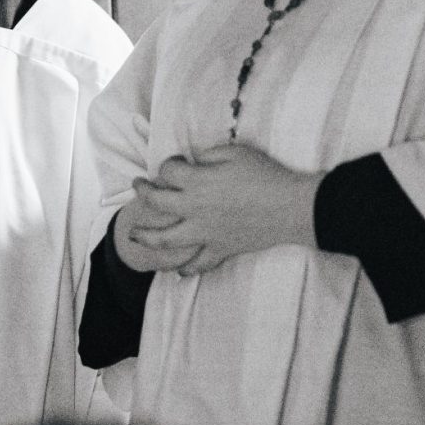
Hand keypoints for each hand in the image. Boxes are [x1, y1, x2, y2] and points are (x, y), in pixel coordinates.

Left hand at [126, 143, 320, 277]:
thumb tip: (195, 163)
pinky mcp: (220, 249)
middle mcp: (194, 208)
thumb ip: (208, 156)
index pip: (168, 171)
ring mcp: (205, 232)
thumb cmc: (265, 175)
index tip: (175, 162)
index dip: (168, 163)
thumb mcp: (235, 153)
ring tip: (133, 234)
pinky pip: (199, 262)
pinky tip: (179, 271)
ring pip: (166, 239)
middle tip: (138, 185)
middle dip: (142, 190)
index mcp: (197, 182)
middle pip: (156, 201)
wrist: (291, 207)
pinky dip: (187, 268)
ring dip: (146, 235)